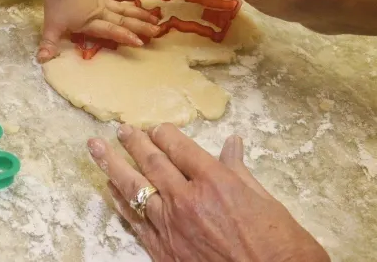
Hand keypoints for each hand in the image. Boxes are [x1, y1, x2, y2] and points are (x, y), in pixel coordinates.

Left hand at [38, 0, 159, 61]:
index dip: (125, 37)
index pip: (111, 31)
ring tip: (155, 17)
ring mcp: (102, 0)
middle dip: (140, 27)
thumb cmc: (56, 2)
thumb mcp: (51, 26)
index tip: (140, 43)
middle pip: (123, 21)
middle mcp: (101, 12)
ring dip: (139, 13)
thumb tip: (41, 61)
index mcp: (91, 23)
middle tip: (157, 31)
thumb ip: (48, 44)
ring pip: (124, 8)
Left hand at [88, 124, 328, 261]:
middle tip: (120, 129)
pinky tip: (110, 190)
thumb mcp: (266, 202)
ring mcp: (173, 228)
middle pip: (153, 163)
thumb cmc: (281, 248)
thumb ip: (240, 172)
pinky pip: (136, 222)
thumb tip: (232, 145)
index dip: (165, 134)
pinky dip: (121, 203)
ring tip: (96, 148)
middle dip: (134, 143)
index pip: (180, 148)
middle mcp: (188, 201)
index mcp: (216, 182)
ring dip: (112, 166)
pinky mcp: (165, 253)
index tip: (155, 127)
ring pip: (135, 189)